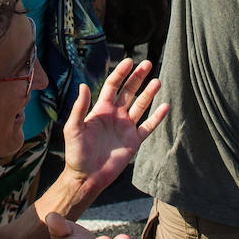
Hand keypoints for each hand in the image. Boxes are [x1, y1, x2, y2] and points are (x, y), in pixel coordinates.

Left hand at [61, 58, 167, 194]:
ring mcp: (126, 127)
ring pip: (140, 106)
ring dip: (149, 93)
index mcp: (101, 109)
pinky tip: (165, 106)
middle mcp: (115, 115)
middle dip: (137, 77)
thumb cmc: (76, 153)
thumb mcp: (73, 128)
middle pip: (129, 91)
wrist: (87, 177)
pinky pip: (148, 126)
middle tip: (147, 63)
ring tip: (157, 81)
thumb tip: (83, 85)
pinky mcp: (134, 141)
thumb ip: (79, 108)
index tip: (129, 61)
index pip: (113, 86)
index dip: (120, 73)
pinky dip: (157, 117)